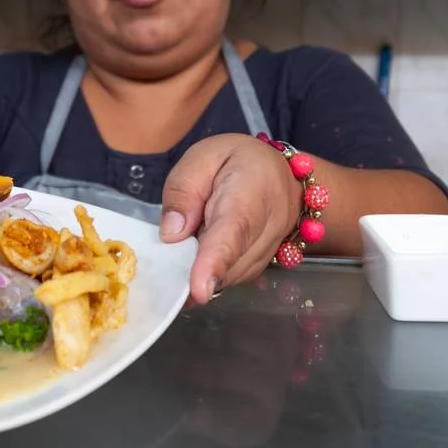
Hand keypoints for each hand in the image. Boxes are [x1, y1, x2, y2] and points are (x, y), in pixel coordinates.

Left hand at [160, 134, 302, 304]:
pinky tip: (199, 263)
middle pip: (232, 261)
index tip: (200, 290)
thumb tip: (172, 235)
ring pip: (234, 274)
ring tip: (184, 253)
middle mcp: (270, 224)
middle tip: (168, 268)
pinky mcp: (265, 261)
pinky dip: (215, 275)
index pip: (234, 230)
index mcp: (251, 190)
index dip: (215, 262)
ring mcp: (273, 247)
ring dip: (205, 272)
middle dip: (198, 270)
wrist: (278, 170)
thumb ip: (184, 191)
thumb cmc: (236, 159)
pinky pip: (237, 276)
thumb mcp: (201, 158)